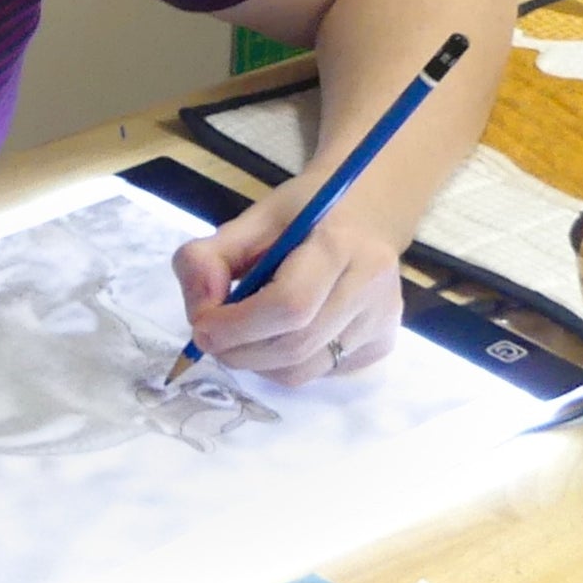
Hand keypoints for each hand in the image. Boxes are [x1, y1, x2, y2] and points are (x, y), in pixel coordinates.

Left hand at [171, 177, 404, 385]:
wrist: (368, 211)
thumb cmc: (304, 213)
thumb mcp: (251, 220)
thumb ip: (209, 257)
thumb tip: (199, 310)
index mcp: (339, 244)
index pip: (289, 305)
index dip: (237, 326)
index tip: (201, 326)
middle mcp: (371, 286)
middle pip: (294, 346)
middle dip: (238, 351)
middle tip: (211, 337)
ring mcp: (381, 320)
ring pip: (304, 370)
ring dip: (258, 363)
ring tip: (243, 336)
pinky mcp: (383, 343)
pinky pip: (320, 372)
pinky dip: (286, 364)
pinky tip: (281, 334)